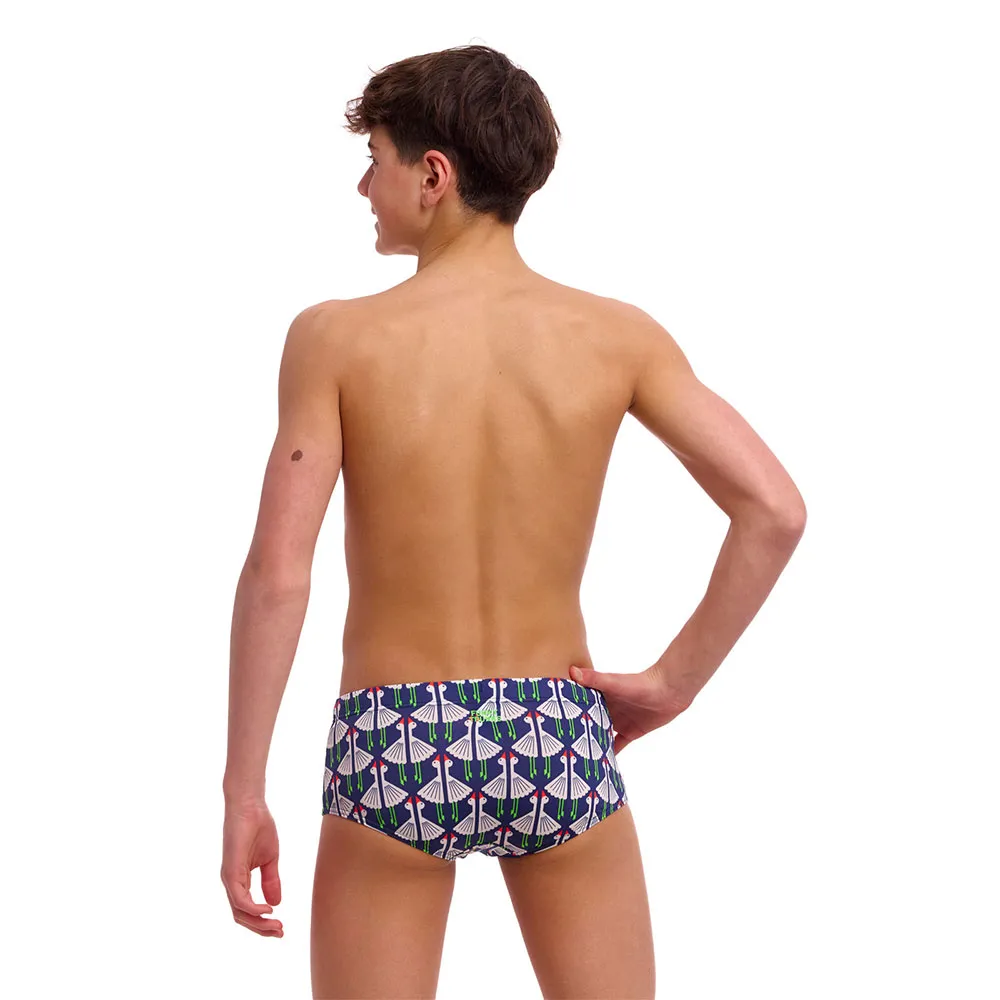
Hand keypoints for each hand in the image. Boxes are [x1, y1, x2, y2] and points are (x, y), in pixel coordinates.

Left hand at [221, 799, 283, 936]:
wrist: (251, 806)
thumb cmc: (259, 827)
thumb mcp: (270, 859)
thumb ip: (271, 881)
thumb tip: (276, 904)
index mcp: (240, 880)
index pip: (247, 910)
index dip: (263, 922)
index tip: (281, 927)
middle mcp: (231, 882)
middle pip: (242, 916)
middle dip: (261, 928)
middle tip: (280, 932)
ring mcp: (229, 878)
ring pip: (239, 912)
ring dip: (258, 923)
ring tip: (276, 925)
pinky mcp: (231, 871)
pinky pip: (239, 898)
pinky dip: (253, 908)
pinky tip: (268, 910)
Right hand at [569, 662, 688, 754]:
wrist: (669, 692)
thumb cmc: (641, 683)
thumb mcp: (614, 682)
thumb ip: (594, 679)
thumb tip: (571, 670)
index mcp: (599, 695)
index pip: (578, 705)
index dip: (566, 712)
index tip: (549, 722)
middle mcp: (606, 708)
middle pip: (587, 722)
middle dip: (575, 732)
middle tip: (558, 747)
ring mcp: (618, 721)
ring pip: (599, 735)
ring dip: (590, 744)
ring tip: (574, 759)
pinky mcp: (630, 732)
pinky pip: (617, 745)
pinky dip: (610, 754)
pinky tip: (600, 766)